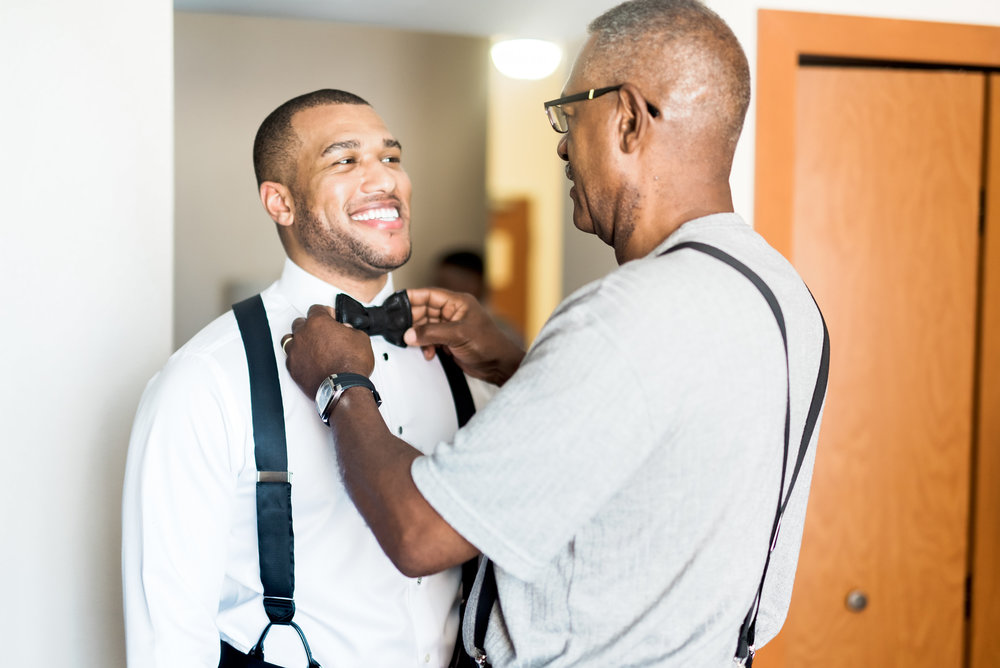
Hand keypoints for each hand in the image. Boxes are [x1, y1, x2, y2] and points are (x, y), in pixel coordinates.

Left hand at [283, 304, 375, 397]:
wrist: (343, 388)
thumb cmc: (352, 364)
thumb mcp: (360, 338)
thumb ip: (350, 330)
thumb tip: (346, 330)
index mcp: (318, 322)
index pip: (316, 309)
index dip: (325, 312)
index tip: (331, 318)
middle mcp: (303, 334)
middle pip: (299, 323)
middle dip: (309, 326)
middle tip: (321, 333)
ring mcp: (295, 352)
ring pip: (289, 339)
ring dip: (299, 341)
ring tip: (309, 347)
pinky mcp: (293, 368)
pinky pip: (290, 358)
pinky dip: (298, 358)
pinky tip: (308, 362)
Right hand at [404, 288, 524, 385]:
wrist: (499, 366)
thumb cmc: (489, 345)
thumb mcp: (458, 335)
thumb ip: (431, 333)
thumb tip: (409, 334)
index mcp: (457, 303)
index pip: (429, 295)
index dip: (412, 297)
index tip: (396, 303)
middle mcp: (453, 312)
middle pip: (424, 311)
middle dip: (412, 321)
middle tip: (401, 329)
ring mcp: (451, 327)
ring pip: (425, 327)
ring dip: (419, 336)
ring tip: (414, 343)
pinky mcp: (449, 340)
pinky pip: (430, 339)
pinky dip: (426, 346)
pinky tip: (429, 353)